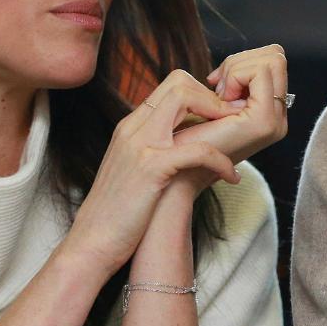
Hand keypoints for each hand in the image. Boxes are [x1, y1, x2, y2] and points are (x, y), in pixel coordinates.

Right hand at [66, 70, 241, 269]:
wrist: (91, 243)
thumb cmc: (118, 214)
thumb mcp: (135, 172)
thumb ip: (156, 152)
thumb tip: (191, 147)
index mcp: (131, 126)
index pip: (171, 86)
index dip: (202, 95)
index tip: (220, 121)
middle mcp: (133, 127)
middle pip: (179, 81)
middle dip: (213, 98)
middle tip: (233, 125)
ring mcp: (140, 144)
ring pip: (185, 97)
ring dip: (218, 114)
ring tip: (235, 143)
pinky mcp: (151, 167)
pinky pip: (197, 149)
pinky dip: (221, 160)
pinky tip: (231, 178)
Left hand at [174, 45, 288, 163]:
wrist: (177, 172)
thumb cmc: (186, 137)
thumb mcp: (216, 103)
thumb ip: (235, 83)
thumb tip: (244, 59)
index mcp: (271, 114)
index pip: (274, 60)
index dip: (241, 62)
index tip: (216, 84)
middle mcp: (279, 118)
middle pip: (277, 56)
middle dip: (241, 62)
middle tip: (218, 87)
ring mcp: (275, 121)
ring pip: (272, 60)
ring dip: (237, 69)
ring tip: (219, 96)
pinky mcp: (264, 120)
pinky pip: (259, 72)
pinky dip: (235, 75)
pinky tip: (220, 99)